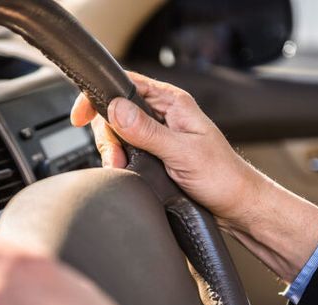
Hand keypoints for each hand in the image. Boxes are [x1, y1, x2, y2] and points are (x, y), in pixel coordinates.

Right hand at [71, 72, 317, 282]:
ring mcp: (158, 135)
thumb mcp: (182, 152)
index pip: (126, 84)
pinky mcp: (155, 154)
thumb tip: (116, 109)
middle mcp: (163, 115)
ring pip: (118, 134)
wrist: (236, 206)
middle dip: (108, 135)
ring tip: (124, 167)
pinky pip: (126, 151)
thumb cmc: (222, 177)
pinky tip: (129, 172)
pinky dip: (121, 162)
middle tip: (115, 157)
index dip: (100, 96)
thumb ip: (147, 131)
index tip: (81, 116)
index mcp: (172, 103)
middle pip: (115, 111)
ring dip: (114, 152)